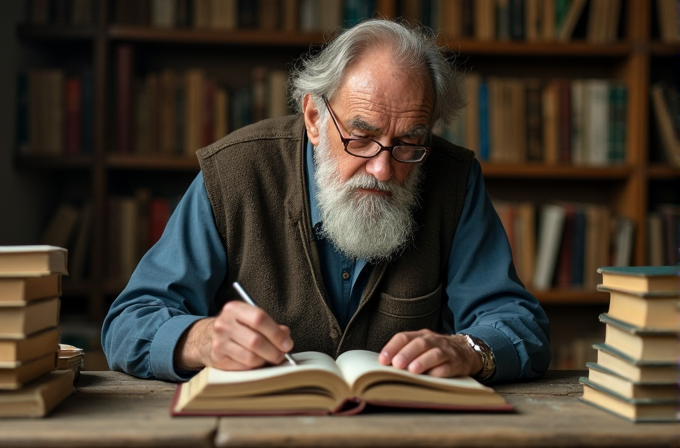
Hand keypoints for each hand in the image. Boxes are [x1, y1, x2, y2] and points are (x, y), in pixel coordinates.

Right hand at [174, 301, 293, 370]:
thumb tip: (286, 336)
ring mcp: (219, 342)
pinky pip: (244, 367)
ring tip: (269, 358)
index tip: (287, 344)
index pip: (259, 319)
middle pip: (256, 341)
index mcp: (234, 309)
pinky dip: (255, 366)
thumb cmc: (235, 327)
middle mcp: (224, 324)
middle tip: (282, 354)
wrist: (205, 338)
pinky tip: (257, 361)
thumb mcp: (249, 319)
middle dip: (274, 351)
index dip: (276, 333)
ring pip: (251, 357)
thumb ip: (270, 326)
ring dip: (265, 360)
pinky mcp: (218, 359)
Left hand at [378, 329, 482, 377]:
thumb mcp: (422, 347)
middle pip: (419, 343)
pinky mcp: (457, 363)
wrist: (467, 351)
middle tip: (396, 364)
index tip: (382, 360)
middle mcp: (433, 341)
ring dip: (422, 361)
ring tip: (412, 370)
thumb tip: (385, 366)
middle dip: (406, 353)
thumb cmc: (436, 351)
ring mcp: (446, 351)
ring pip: (434, 354)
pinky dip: (439, 372)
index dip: (392, 348)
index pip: (404, 337)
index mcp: (420, 336)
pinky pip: (448, 367)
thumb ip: (405, 353)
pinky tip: (431, 377)